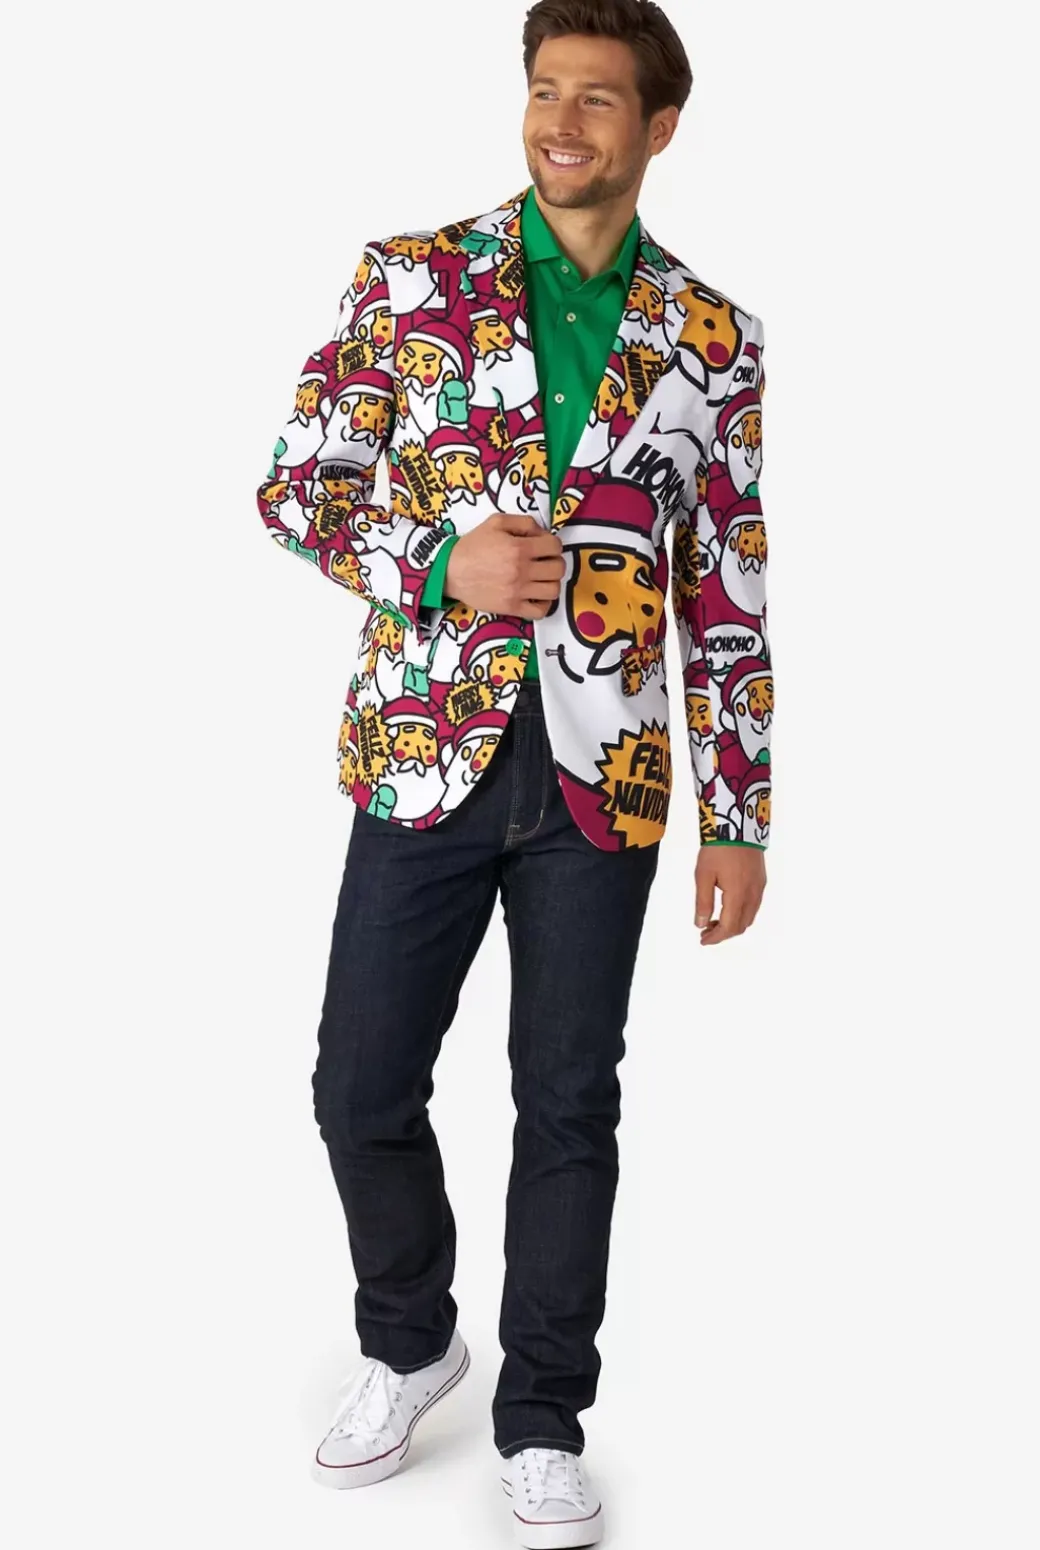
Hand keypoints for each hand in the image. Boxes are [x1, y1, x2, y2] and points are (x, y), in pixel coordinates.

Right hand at [445, 513, 564, 619]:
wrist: (450, 571)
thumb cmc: (473, 546)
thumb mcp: (496, 522)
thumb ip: (523, 523)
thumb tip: (543, 533)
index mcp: (519, 547)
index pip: (555, 546)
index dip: (553, 544)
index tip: (545, 547)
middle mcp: (521, 570)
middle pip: (558, 569)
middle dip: (555, 562)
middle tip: (544, 562)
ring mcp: (517, 591)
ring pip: (553, 590)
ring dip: (551, 582)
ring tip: (541, 579)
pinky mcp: (511, 607)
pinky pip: (540, 611)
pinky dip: (544, 604)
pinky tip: (536, 596)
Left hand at [694, 846, 766, 944]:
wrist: (737, 824)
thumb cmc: (717, 849)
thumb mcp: (703, 875)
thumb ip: (703, 902)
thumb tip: (700, 924)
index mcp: (738, 894)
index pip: (729, 927)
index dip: (716, 937)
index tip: (703, 940)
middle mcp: (753, 894)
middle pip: (741, 925)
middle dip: (723, 933)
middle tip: (705, 930)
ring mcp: (759, 887)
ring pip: (749, 917)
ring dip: (733, 924)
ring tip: (714, 920)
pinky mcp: (761, 880)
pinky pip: (753, 906)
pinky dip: (740, 913)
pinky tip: (727, 907)